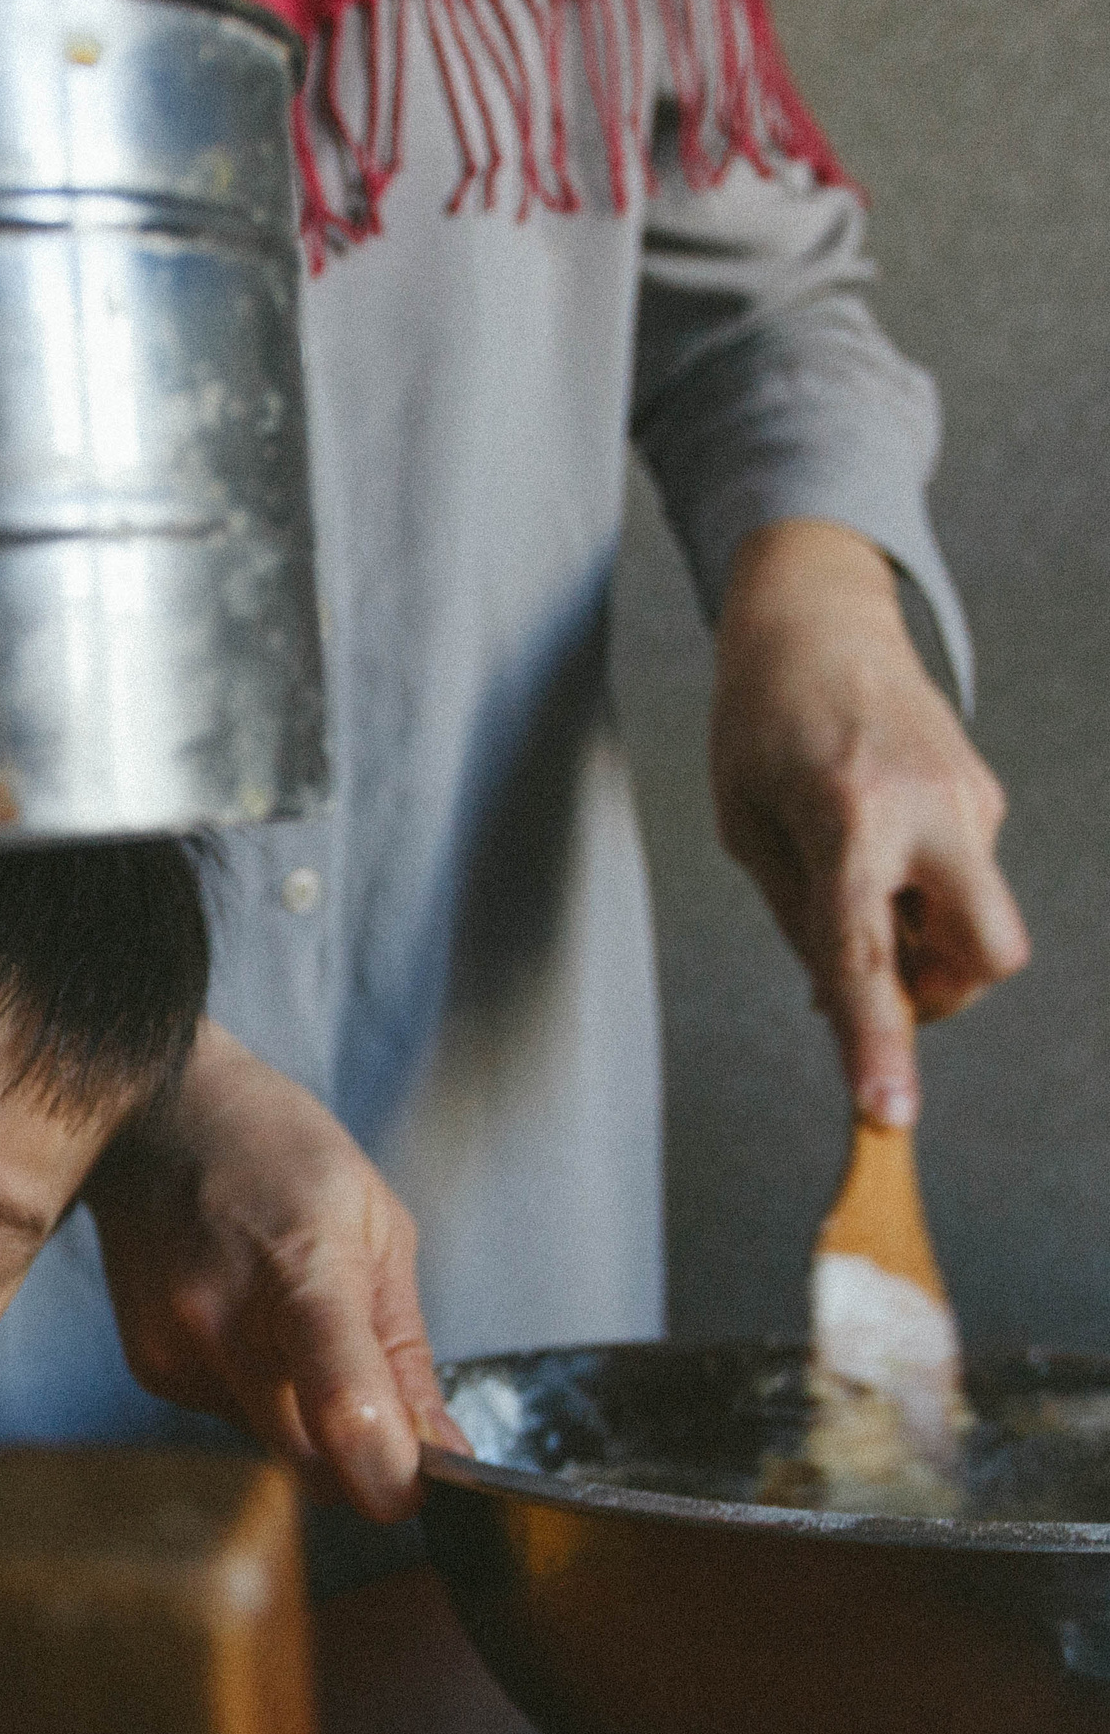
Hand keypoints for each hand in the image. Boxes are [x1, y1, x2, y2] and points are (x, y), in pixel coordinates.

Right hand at [89, 1022, 463, 1522]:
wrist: (151, 1111)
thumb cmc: (274, 1148)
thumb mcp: (376, 1223)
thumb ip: (406, 1351)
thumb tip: (444, 1453)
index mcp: (301, 1271)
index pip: (345, 1409)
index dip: (393, 1477)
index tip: (424, 1484)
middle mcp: (225, 1322)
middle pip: (315, 1465)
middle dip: (363, 1463)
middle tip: (384, 1406)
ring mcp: (177, 1349)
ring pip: (275, 1447)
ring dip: (307, 1420)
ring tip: (294, 1321)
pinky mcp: (150, 1367)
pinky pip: (232, 1418)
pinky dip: (259, 1393)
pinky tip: (249, 1320)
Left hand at [710, 519, 1029, 1124]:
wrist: (818, 619)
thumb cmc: (760, 722)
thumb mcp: (747, 828)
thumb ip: (801, 919)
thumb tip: (843, 1007)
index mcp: (850, 816)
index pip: (869, 956)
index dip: (879, 1044)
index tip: (888, 1113)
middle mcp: (932, 808)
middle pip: (985, 954)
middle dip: (939, 992)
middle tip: (870, 975)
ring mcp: (973, 800)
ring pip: (970, 921)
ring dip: (915, 935)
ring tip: (844, 879)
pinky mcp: (985, 795)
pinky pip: (962, 881)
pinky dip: (919, 897)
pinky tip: (867, 853)